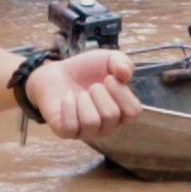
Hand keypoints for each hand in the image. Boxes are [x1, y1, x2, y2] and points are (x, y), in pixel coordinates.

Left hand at [24, 50, 142, 140]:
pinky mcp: (66, 132)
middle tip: (91, 86)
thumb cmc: (87, 69)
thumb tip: (126, 74)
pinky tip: (67, 97)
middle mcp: (107, 126)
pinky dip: (68, 107)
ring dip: (83, 100)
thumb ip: (122, 62)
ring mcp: (86, 132)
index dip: (121, 92)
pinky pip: (71, 127)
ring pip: (91, 122)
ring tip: (79, 93)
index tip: (109, 78)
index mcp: (121, 112)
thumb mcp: (108, 59)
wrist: (57, 72)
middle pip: (111, 115)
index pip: (133, 112)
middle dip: (98, 92)